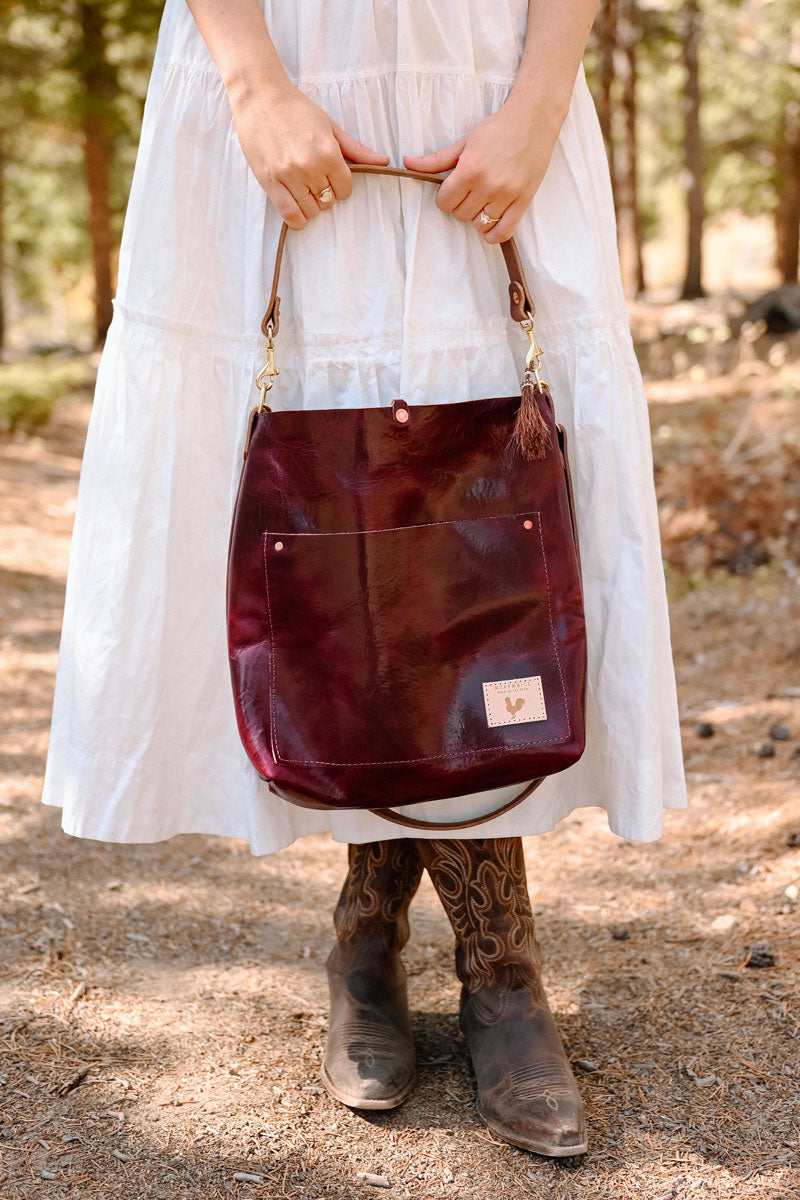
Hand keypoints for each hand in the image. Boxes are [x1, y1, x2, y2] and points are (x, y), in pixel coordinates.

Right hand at [230, 82, 389, 229]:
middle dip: (326, 194)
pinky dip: (297, 219)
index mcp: (328, 153)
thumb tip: (384, 162)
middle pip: (328, 201)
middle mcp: (310, 167)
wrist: (260, 97)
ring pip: (310, 211)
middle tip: (316, 181)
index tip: (332, 178)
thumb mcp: (330, 126)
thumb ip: (355, 149)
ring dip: (311, 206)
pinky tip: (298, 212)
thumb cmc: (296, 109)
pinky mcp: (269, 182)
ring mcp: (288, 176)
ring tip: (304, 191)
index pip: (345, 189)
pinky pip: (289, 214)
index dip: (341, 186)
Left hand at [402, 95, 561, 243]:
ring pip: (479, 224)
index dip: (444, 198)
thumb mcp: (464, 142)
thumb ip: (436, 160)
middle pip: (461, 215)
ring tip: (482, 201)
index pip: (444, 203)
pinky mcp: (523, 201)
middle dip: (460, 205)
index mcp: (470, 170)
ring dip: (477, 216)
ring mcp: (506, 195)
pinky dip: (492, 234)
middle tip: (469, 192)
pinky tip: (489, 224)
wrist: (533, 120)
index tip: (452, 190)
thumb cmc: (497, 129)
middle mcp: (487, 185)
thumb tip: (408, 163)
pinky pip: (502, 232)